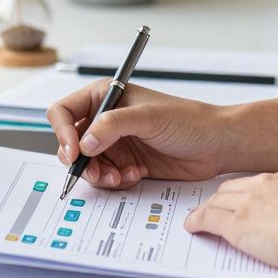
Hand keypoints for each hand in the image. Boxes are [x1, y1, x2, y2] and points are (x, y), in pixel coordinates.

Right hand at [47, 80, 228, 189]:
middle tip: (98, 173)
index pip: (64, 111)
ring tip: (120, 176)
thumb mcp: (148, 117)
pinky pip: (106, 177)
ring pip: (87, 165)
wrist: (215, 145)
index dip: (62, 132)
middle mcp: (106, 120)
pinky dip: (116, 181)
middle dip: (81, 162)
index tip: (75, 151)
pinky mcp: (126, 163)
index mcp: (106, 97)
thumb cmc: (189, 120)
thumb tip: (84, 143)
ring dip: (99, 175)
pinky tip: (137, 175)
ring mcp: (115, 143)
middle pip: (71, 143)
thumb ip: (112, 126)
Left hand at [183, 167, 277, 277]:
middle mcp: (266, 185)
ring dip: (208, 208)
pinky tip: (192, 226)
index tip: (245, 198)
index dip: (248, 191)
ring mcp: (249, 203)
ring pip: (219, 201)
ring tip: (201, 216)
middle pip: (234, 187)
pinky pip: (208, 219)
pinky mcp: (237, 225)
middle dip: (223, 196)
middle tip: (217, 205)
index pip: (260, 182)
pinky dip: (197, 221)